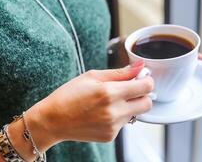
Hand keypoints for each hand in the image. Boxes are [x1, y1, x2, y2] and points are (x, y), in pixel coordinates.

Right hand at [28, 60, 152, 149]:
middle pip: (148, 104)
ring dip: (130, 106)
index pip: (146, 87)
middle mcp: (114, 112)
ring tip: (110, 101)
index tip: (141, 78)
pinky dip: (119, 116)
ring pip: (136, 114)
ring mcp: (113, 126)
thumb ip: (120, 72)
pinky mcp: (110, 136)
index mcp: (110, 93)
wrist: (53, 120)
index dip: (146, 80)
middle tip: (130, 89)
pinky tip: (103, 112)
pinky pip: (124, 123)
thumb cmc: (69, 94)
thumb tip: (141, 66)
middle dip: (143, 94)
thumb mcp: (92, 76)